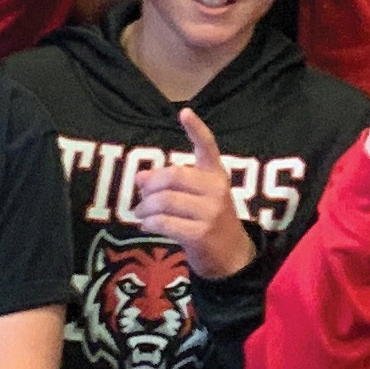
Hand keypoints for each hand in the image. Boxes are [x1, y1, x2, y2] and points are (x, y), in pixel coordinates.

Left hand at [130, 108, 256, 278]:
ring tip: (141, 213)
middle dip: (148, 185)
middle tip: (140, 195)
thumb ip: (170, 183)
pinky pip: (162, 222)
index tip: (184, 112)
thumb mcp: (194, 197)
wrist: (230, 256)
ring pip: (162, 200)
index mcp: (216, 175)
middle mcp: (217, 190)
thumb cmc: (207, 219)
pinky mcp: (200, 233)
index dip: (196, 129)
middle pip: (171, 176)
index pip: (207, 147)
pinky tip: (147, 226)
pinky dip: (148, 223)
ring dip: (143, 208)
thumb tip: (139, 176)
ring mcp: (211, 212)